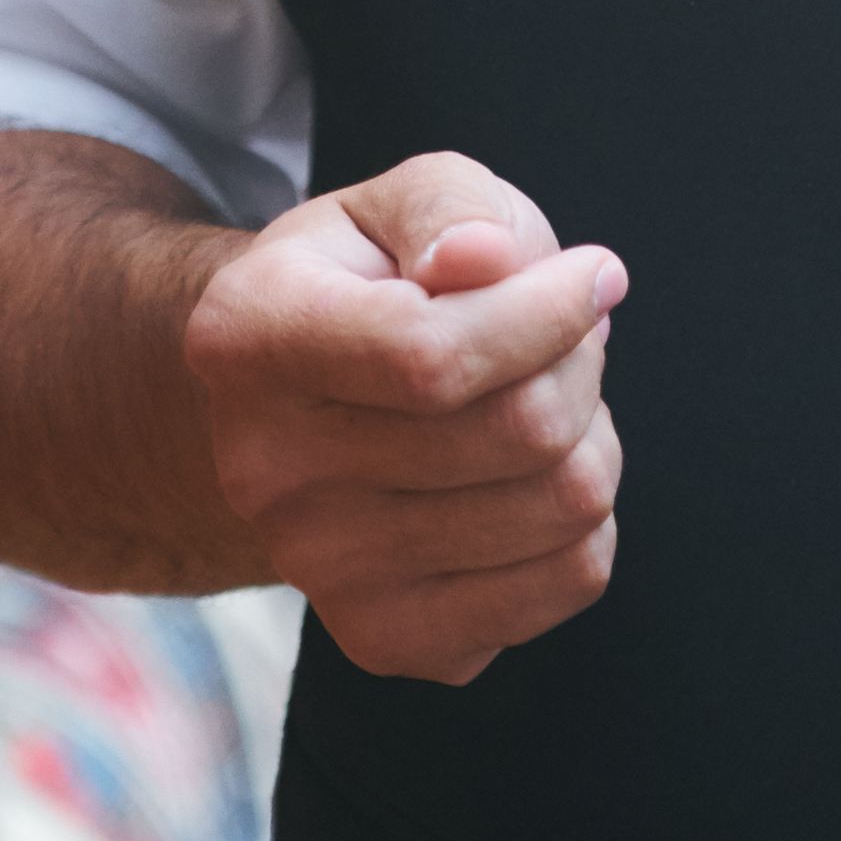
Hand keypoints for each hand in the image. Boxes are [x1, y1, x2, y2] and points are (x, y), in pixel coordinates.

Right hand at [174, 152, 631, 682]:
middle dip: (579, 361)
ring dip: (590, 433)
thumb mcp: (400, 201)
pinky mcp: (386, 639)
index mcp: (249, 338)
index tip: (591, 274)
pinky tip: (529, 475)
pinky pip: (569, 579)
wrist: (298, 403)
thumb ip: (451, 208)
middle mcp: (264, 472)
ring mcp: (319, 571)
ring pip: (561, 506)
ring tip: (540, 398)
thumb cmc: (374, 281)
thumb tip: (486, 259)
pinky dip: (588, 517)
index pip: (433, 355)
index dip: (548, 311)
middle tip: (563, 334)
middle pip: (517, 430)